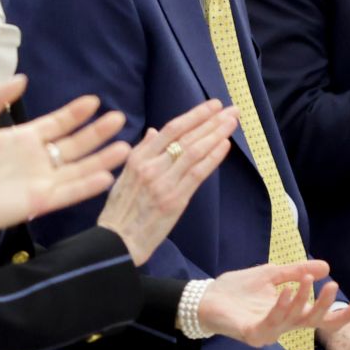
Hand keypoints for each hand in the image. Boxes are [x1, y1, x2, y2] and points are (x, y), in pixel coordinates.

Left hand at [0, 89, 129, 240]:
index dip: (76, 113)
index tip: (95, 100)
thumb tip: (22, 78)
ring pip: (79, 169)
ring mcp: (40, 181)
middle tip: (120, 118)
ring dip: (102, 160)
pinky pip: (68, 193)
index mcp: (24, 140)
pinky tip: (107, 178)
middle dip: (97, 132)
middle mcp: (37, 161)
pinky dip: (87, 187)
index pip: (57, 124)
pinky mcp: (37, 202)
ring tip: (125, 148)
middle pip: (75, 145)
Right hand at [97, 99, 236, 262]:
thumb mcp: (124, 176)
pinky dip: (212, 157)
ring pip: (194, 151)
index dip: (194, 115)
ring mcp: (163, 182)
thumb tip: (155, 131)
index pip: (171, 128)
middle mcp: (150, 166)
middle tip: (232, 110)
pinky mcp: (174, 199)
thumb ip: (141, 152)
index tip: (213, 106)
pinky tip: (225, 146)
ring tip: (232, 122)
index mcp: (137, 158)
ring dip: (216, 134)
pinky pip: (197, 173)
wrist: (116, 243)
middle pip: (186, 136)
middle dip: (212, 121)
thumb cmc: (120, 212)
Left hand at [200, 259, 349, 345]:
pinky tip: (287, 291)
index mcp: (289, 314)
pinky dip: (282, 306)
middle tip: (335, 287)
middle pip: (313, 322)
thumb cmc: (236, 290)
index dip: (341, 314)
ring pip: (294, 320)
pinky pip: (272, 322)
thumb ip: (297, 271)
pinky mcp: (252, 334)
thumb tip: (327, 266)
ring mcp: (268, 333)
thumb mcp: (272, 274)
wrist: (205, 297)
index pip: (320, 317)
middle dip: (326, 307)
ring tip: (310, 280)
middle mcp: (282, 327)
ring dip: (303, 299)